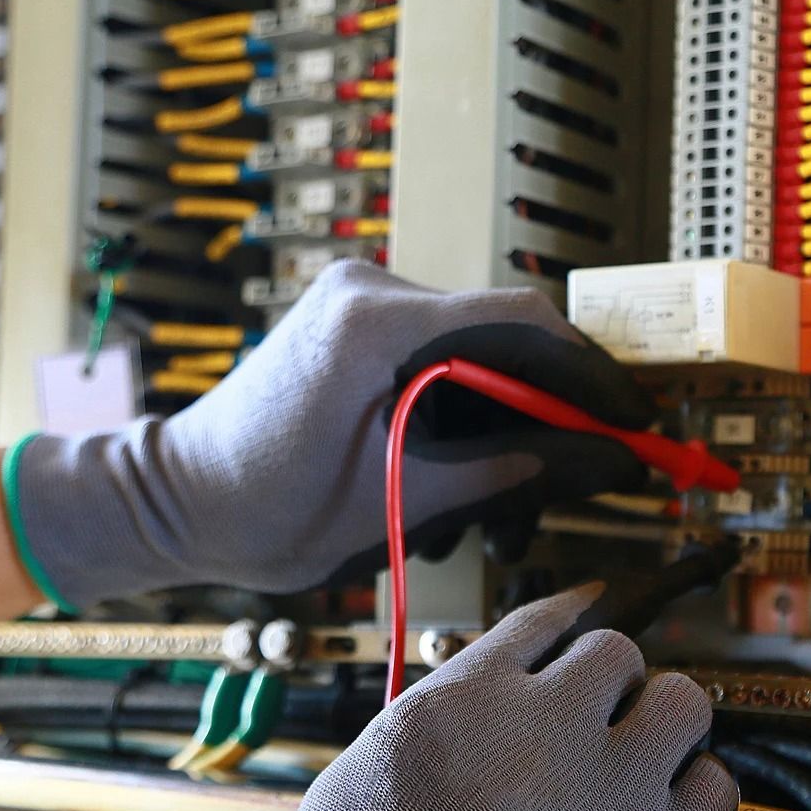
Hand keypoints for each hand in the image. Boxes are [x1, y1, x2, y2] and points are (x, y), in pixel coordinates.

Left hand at [7, 261, 655, 606]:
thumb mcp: (402, 501)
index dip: (592, 377)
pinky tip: (458, 490)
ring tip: (500, 518)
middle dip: (550, 420)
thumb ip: (511, 470)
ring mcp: (363, 305)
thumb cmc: (264, 511)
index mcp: (375, 323)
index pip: (523, 322)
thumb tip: (610, 458)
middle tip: (576, 487)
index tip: (636, 427)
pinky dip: (468, 424)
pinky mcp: (360, 330)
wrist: (173, 503)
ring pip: (481, 359)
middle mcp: (371, 292)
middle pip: (508, 340)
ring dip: (507, 435)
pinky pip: (445, 366)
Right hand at [199, 586, 739, 810]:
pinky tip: (663, 810)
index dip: (568, 618)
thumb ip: (435, 719)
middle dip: (609, 680)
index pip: (542, 621)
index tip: (584, 616)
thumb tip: (486, 694)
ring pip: (683, 701)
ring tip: (639, 756)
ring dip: (662, 720)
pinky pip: (715, 787)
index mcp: (458, 706)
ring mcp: (603, 795)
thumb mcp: (358, 781)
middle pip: (617, 651)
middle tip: (598, 716)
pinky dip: (696, 790)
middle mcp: (539, 733)